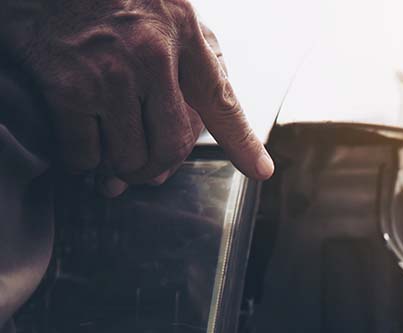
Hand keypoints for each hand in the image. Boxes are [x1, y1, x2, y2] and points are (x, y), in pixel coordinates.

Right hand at [0, 0, 272, 195]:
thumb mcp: (159, 4)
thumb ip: (186, 49)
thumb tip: (202, 112)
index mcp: (180, 30)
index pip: (220, 99)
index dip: (242, 142)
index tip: (259, 169)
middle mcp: (152, 55)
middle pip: (171, 145)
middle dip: (157, 166)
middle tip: (143, 169)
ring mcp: (109, 74)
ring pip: (130, 157)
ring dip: (119, 168)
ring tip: (109, 158)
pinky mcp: (66, 88)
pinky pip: (85, 154)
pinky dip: (82, 162)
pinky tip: (79, 148)